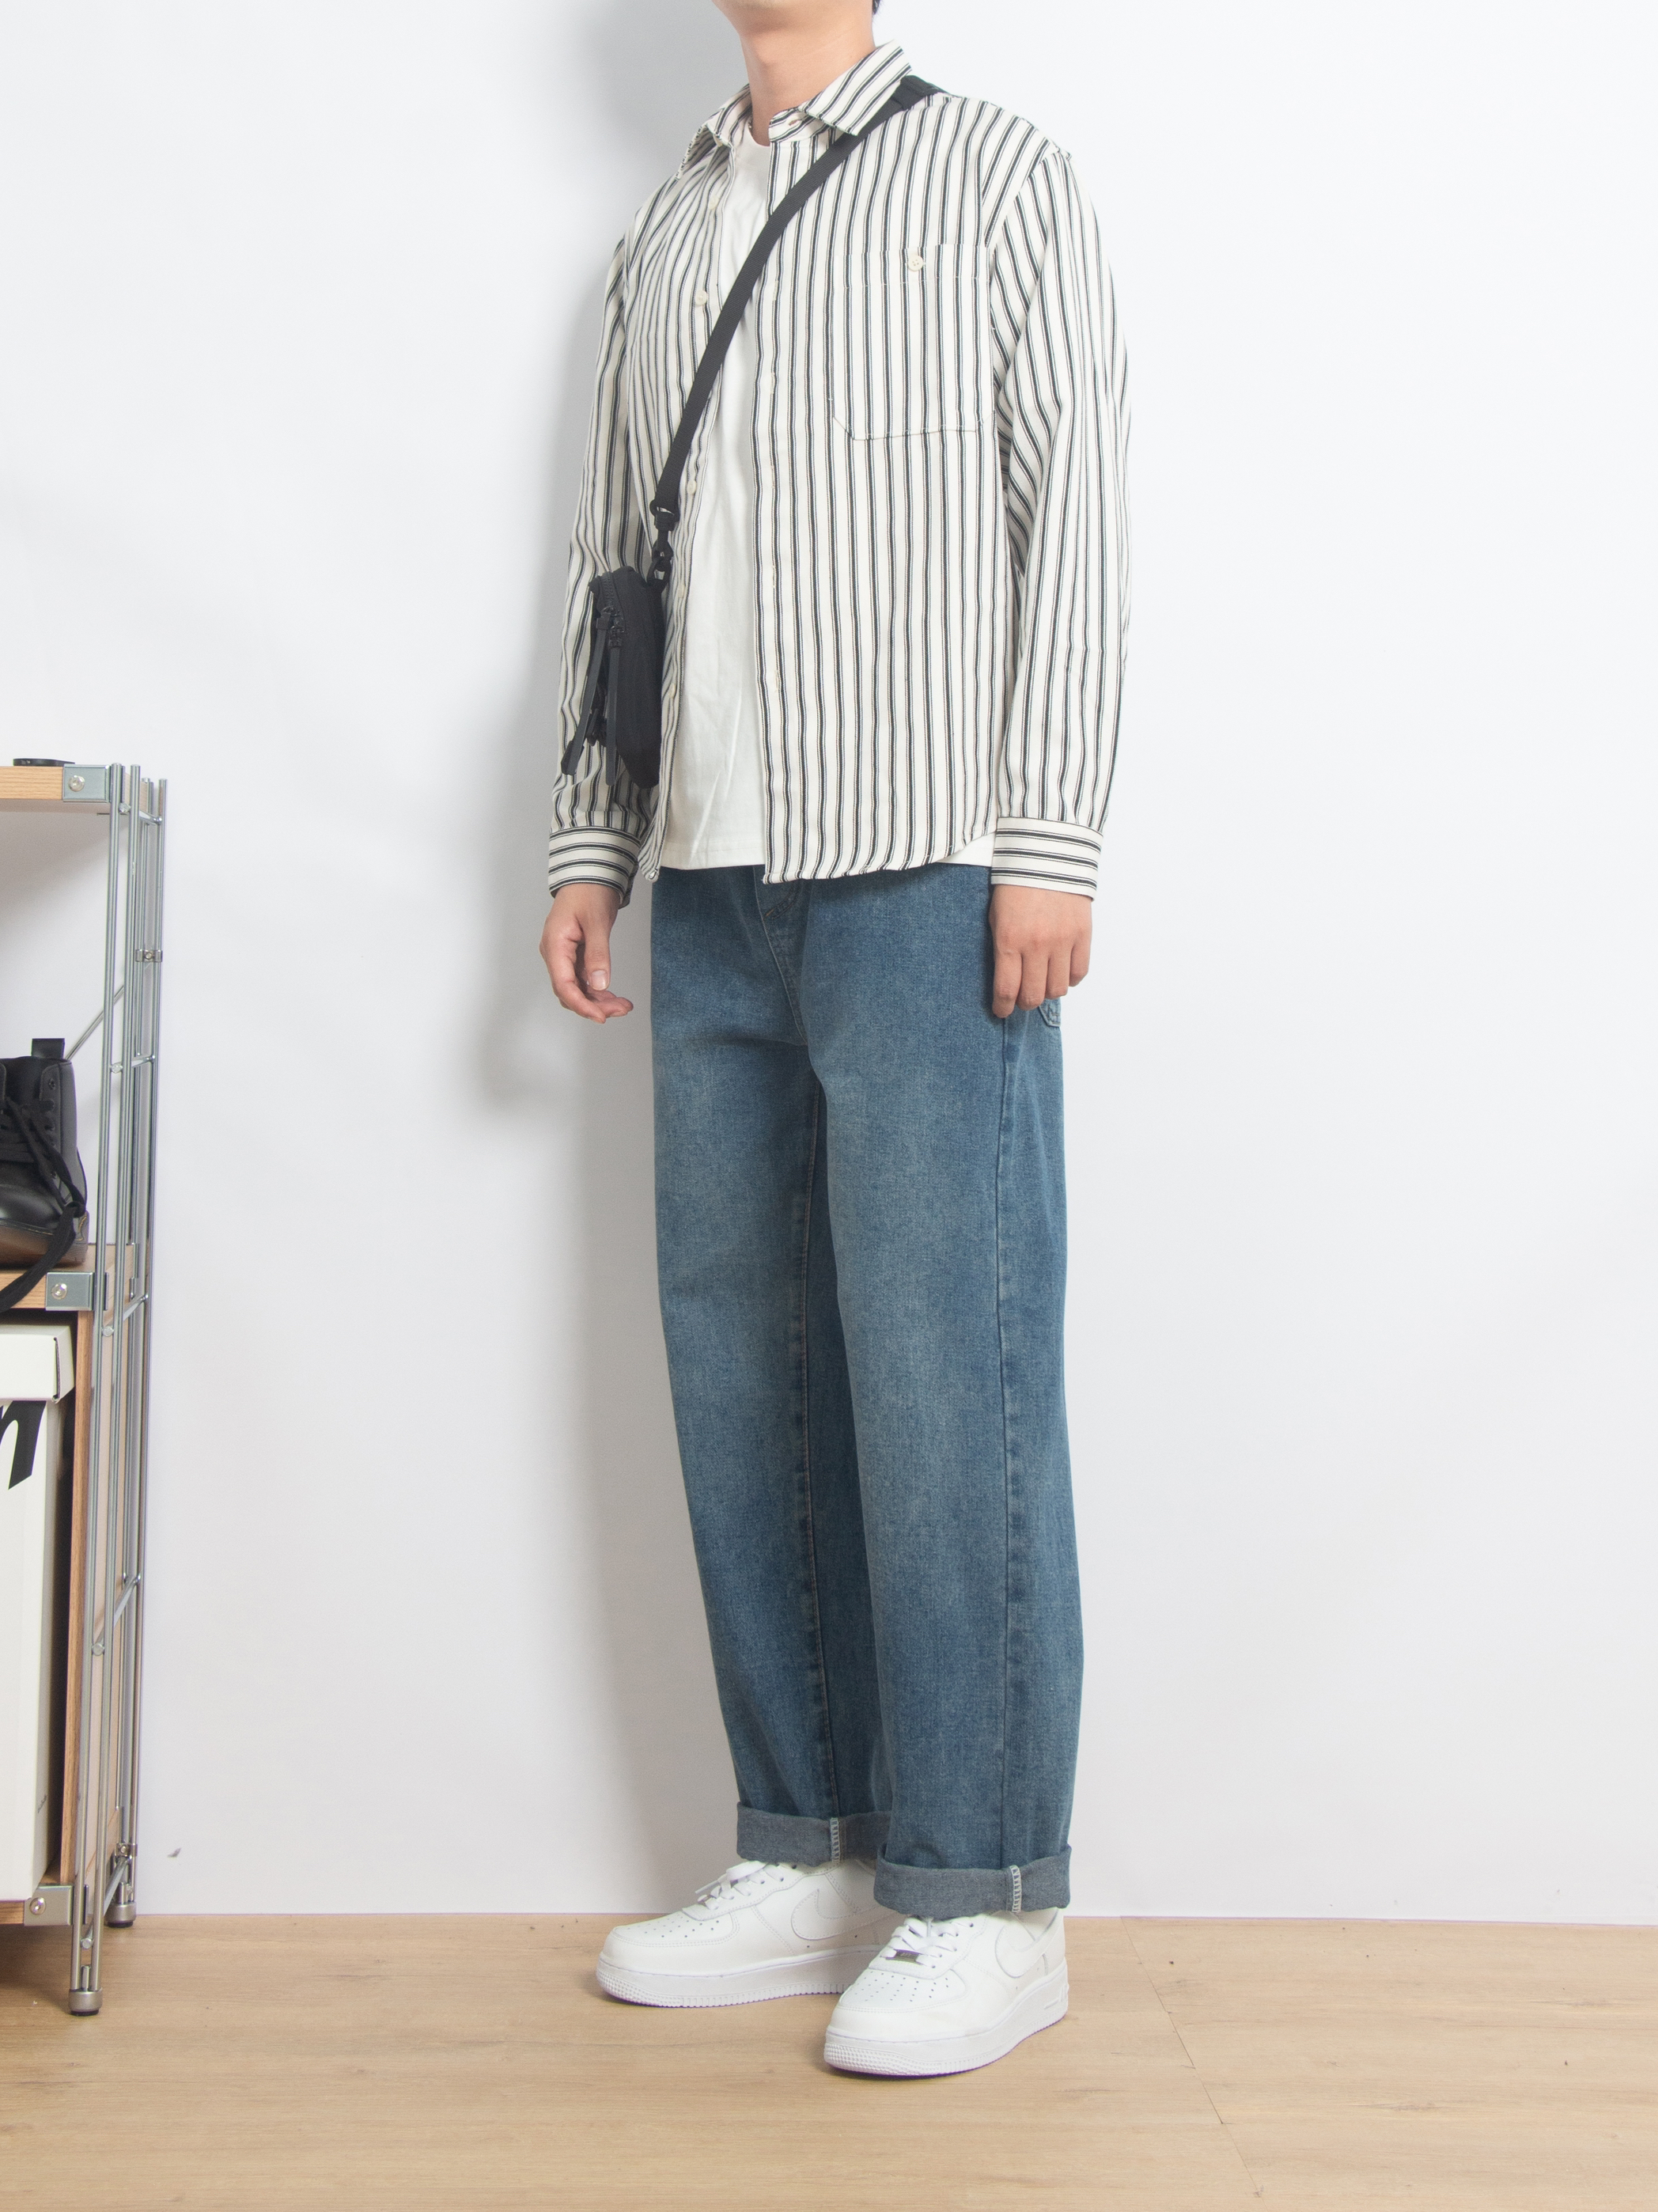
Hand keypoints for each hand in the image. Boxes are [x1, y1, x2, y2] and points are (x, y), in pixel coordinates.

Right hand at [540, 884, 633, 1023]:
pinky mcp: (575, 956)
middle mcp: (556, 954)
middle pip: (570, 991)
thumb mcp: (596, 921)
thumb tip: (599, 984)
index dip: (582, 1005)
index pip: (564, 985)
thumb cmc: (589, 891)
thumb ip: (598, 953)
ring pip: (578, 989)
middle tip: (622, 1009)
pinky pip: (584, 980)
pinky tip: (614, 996)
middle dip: (594, 1005)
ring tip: (624, 1005)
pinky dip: (599, 990)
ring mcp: (565, 956)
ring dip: (599, 1000)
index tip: (601, 1016)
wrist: (590, 875)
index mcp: (555, 946)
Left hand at [990, 885, 1091, 1018]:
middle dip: (1025, 1002)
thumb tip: (1007, 981)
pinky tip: (1061, 971)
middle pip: (1033, 995)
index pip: (1007, 989)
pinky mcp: (1082, 934)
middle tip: (1022, 998)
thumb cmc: (1015, 886)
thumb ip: (1001, 950)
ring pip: (1057, 989)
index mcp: (1009, 940)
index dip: (1003, 1007)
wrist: (1047, 855)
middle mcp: (1037, 945)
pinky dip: (1070, 978)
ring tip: (1042, 981)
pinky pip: (1079, 973)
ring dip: (1048, 991)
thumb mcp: (996, 917)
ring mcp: (1062, 941)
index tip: (1002, 1010)